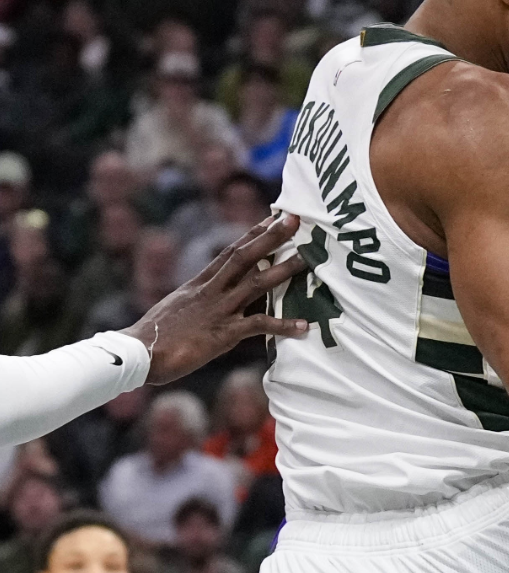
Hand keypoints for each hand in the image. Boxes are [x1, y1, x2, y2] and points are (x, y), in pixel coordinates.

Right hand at [121, 215, 308, 384]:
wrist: (136, 354)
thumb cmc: (153, 337)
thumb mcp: (176, 310)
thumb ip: (196, 301)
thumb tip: (207, 299)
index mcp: (199, 285)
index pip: (230, 252)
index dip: (253, 235)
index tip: (272, 217)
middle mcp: (211, 292)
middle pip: (245, 257)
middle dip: (271, 237)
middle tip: (295, 219)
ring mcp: (219, 310)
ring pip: (257, 283)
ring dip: (284, 270)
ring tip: (309, 259)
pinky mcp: (223, 333)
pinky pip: (259, 326)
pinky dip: (282, 325)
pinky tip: (303, 326)